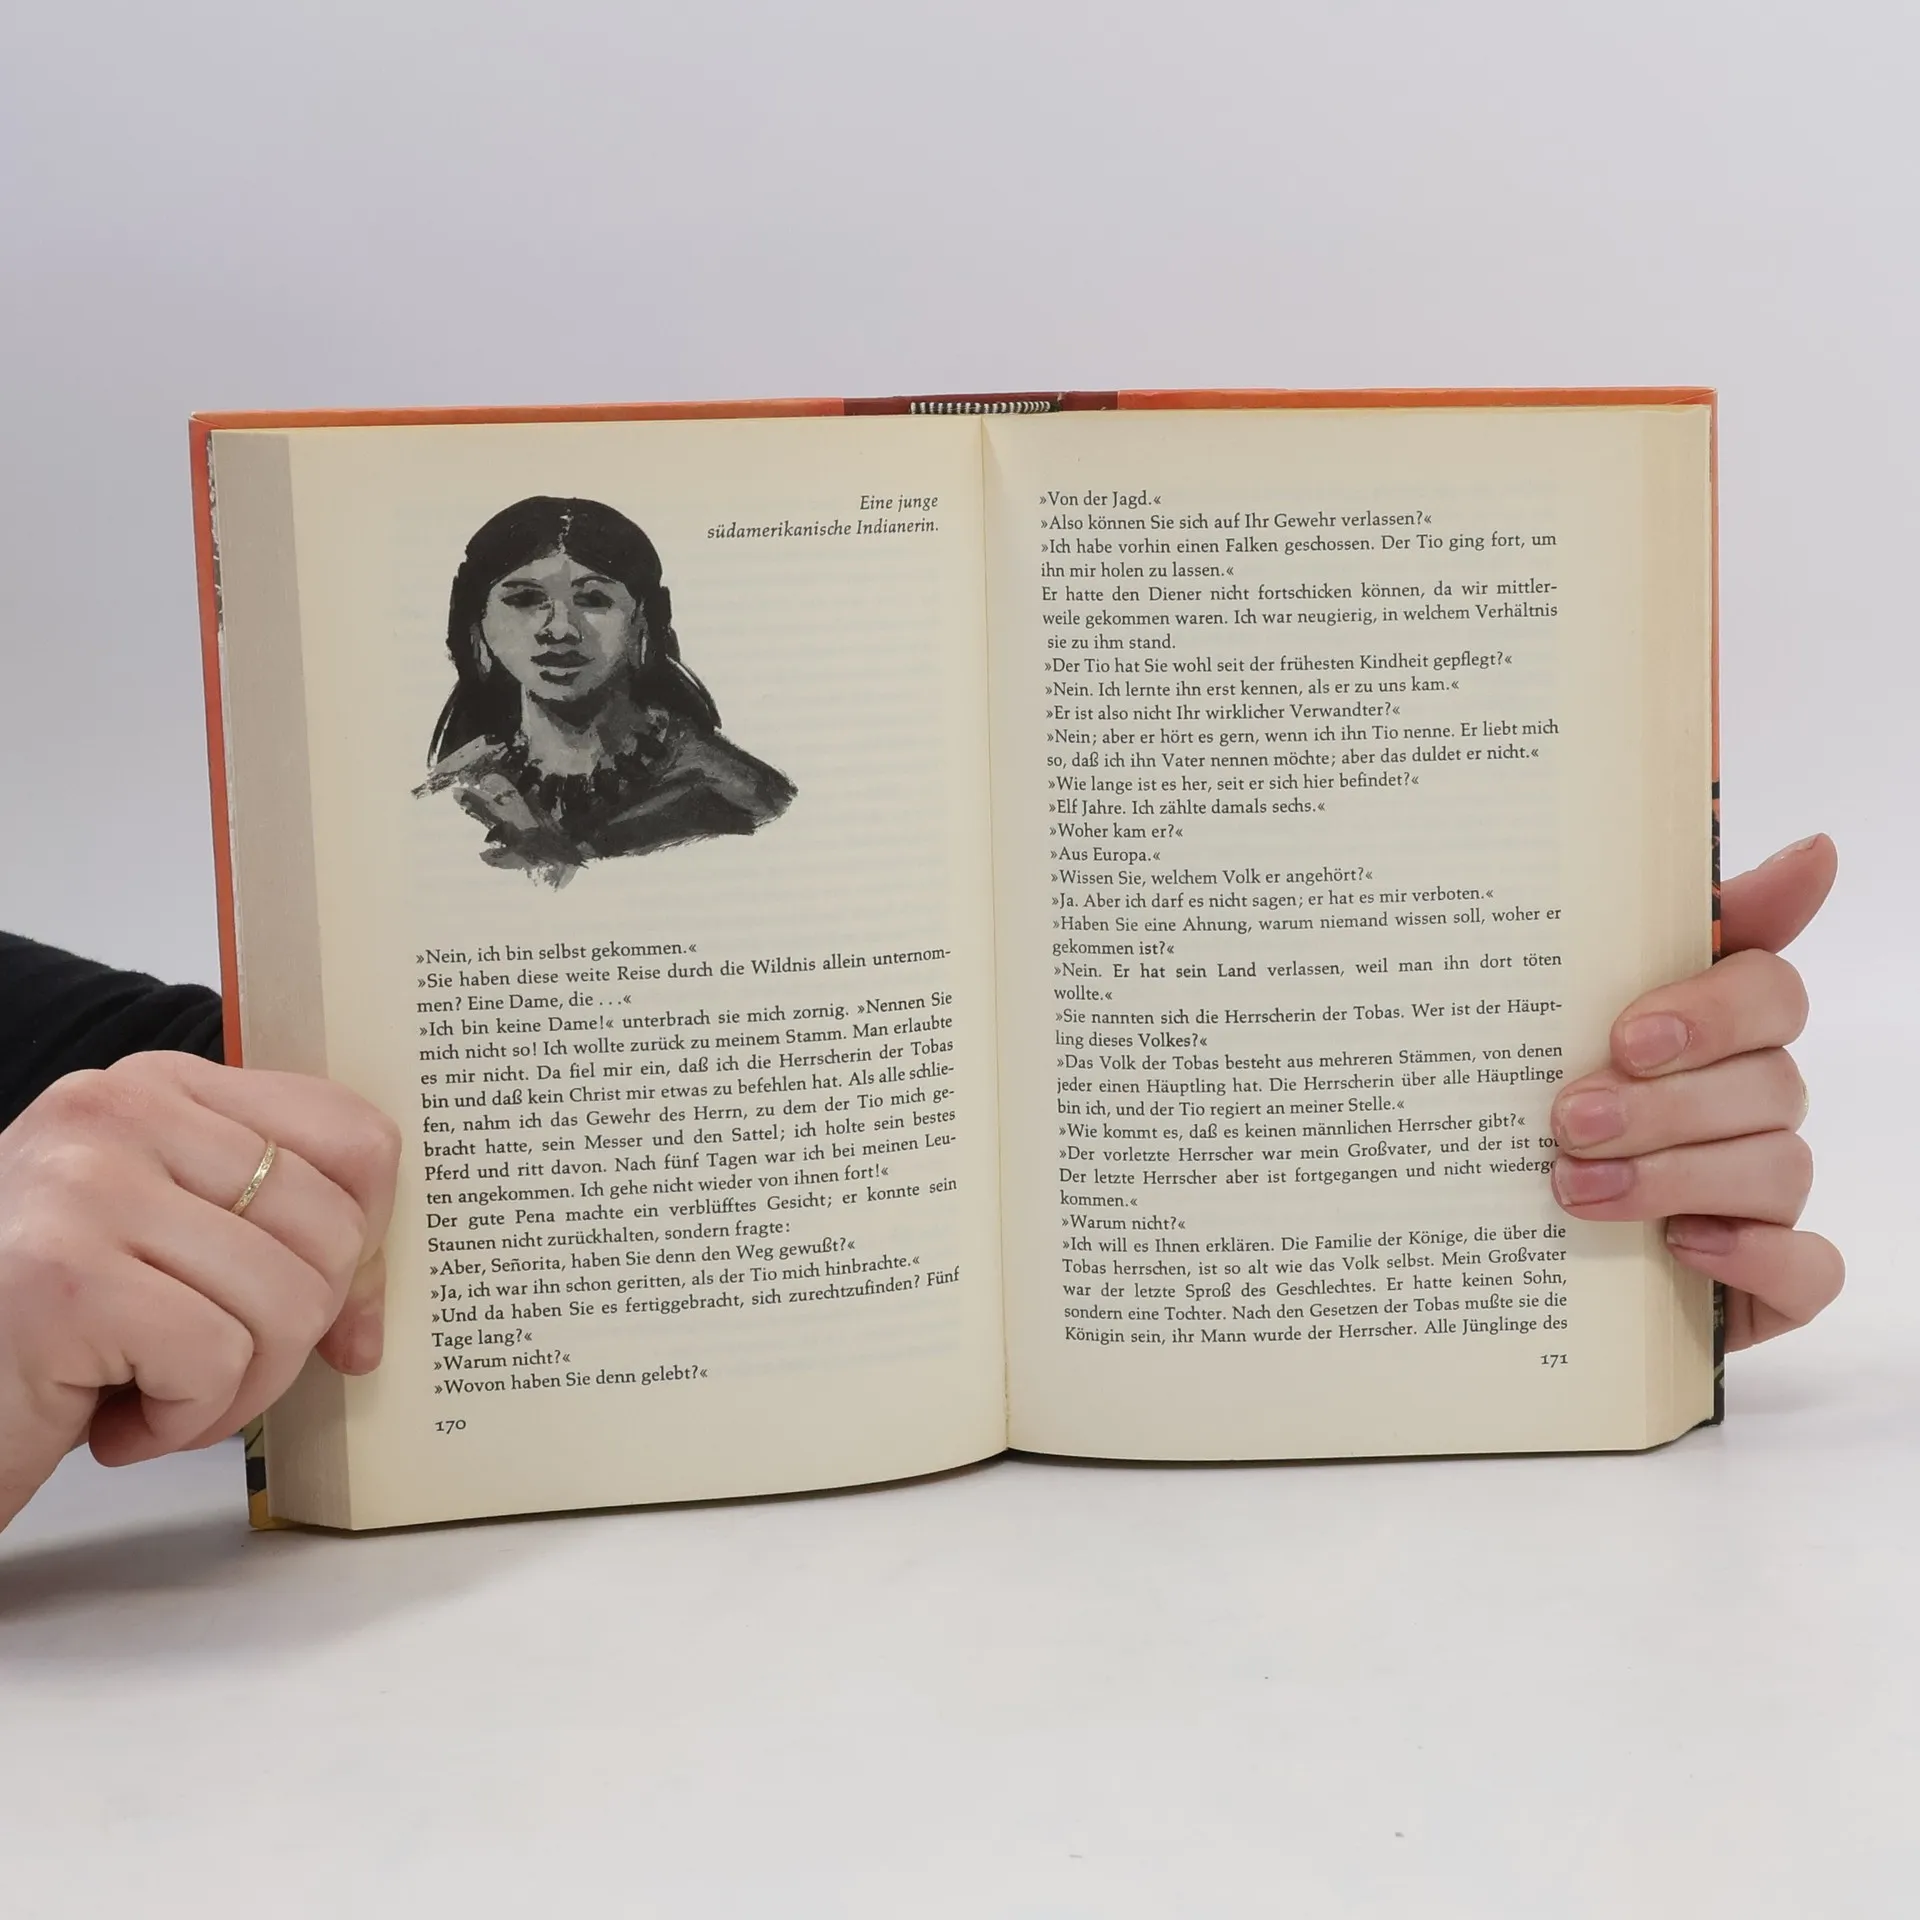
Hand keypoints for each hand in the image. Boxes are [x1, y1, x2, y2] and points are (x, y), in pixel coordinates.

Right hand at [0, 1052, 398, 1529]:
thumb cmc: (46, 1338)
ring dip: (236, 1390)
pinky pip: (218, 1360)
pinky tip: (110, 1420)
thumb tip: (369, 1316)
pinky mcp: (64, 1280)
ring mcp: (86, 1188)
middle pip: (332, 1229)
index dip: (367, 1240)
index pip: (352, 1135)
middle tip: (207, 1367)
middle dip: (293, 1334)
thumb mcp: (168, 1252)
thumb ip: (271, 1240)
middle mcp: (118, 1113)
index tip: (333, 1307)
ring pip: (290, 1301)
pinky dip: (182, 1422)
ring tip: (150, 1393)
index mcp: (159, 1087)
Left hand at [1549, 834, 1840, 1349]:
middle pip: (1766, 1081)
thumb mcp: (1559, 1026)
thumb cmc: (1543, 1124)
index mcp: (1715, 1036)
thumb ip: (1647, 939)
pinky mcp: (1778, 1280)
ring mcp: (1771, 1195)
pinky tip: (1678, 1245)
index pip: (1768, 989)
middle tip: (1567, 1121)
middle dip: (1662, 1104)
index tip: (1627, 1034)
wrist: (1515, 1257)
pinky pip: (1809, 1267)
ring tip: (1574, 1187)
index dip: (1710, 1007)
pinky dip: (1750, 1255)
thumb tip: (1811, 850)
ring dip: (1672, 1175)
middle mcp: (1755, 1106)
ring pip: (1778, 1166)